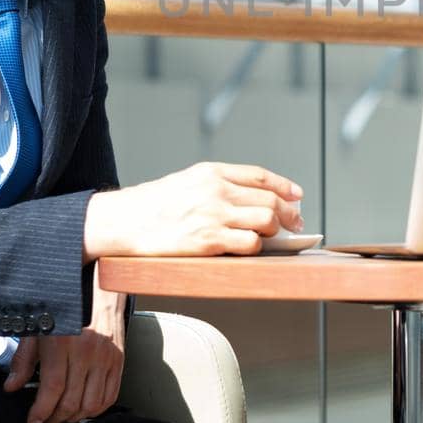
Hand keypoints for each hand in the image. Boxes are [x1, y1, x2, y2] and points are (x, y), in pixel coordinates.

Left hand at [4, 287, 125, 422]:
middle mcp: (87, 351)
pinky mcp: (119, 361)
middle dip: (55, 417)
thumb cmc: (65, 311)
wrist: (98, 295)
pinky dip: (96, 409)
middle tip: (46, 418)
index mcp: (63, 342)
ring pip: (92, 403)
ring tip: (64, 414)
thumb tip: (12, 386)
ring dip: (75, 416)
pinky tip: (83, 407)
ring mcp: (106, 357)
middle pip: (72, 400)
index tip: (33, 420)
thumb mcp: (37, 330)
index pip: (53, 387)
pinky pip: (110, 396)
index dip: (41, 410)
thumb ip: (23, 361)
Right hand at [83, 162, 303, 258]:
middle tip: (295, 224)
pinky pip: (250, 245)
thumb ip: (220, 185)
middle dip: (288, 214)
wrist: (124, 221)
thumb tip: (256, 199)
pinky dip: (256, 248)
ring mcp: (213, 215)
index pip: (260, 177)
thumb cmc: (156, 204)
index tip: (298, 196)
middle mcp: (216, 190)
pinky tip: (250, 250)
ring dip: (274, 233)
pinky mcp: (208, 241)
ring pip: (266, 222)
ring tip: (270, 238)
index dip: (284, 186)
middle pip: (269, 201)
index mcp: (211, 172)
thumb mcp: (188, 181)